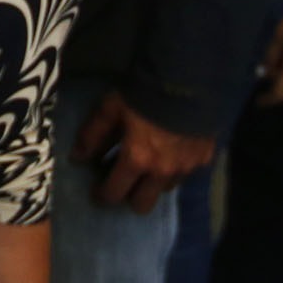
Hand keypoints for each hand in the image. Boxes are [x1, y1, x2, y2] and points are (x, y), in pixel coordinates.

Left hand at [73, 93, 211, 213]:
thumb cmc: (144, 92)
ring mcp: (187, 167)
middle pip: (143, 204)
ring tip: (150, 165)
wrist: (190, 78)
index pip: (114, 193)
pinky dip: (176, 168)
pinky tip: (172, 153)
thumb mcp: (111, 109)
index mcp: (137, 160)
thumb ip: (93, 135)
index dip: (102, 195)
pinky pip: (187, 174)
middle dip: (130, 198)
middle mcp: (162, 172)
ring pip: (165, 189)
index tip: (98, 192)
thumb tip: (77, 158)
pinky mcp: (206, 158)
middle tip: (125, 182)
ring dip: (154, 182)